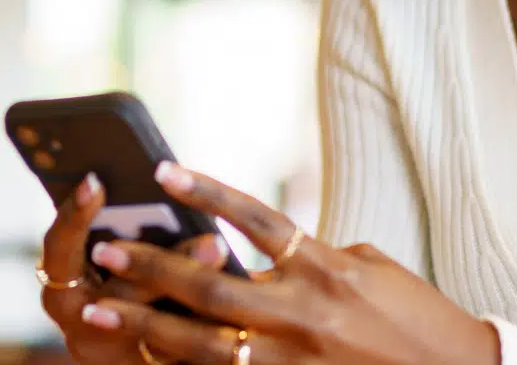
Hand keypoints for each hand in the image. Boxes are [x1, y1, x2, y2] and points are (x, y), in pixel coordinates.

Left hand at [77, 164, 499, 364]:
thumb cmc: (419, 320)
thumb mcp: (370, 270)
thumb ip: (314, 257)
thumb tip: (270, 247)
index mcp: (326, 268)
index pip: (255, 218)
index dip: (207, 191)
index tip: (161, 170)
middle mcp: (305, 312)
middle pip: (209, 285)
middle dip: (149, 266)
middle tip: (102, 248)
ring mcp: (293, 361)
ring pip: (201, 344)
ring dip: (144, 325)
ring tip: (97, 309)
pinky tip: (143, 360)